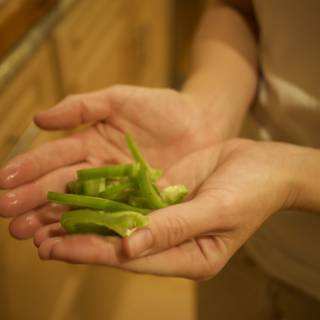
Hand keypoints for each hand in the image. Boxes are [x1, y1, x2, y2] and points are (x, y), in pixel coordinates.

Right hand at [0, 85, 218, 238]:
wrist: (201, 123)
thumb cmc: (163, 107)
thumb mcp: (120, 98)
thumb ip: (81, 106)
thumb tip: (38, 118)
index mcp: (90, 143)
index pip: (53, 159)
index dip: (28, 170)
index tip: (3, 183)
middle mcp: (99, 170)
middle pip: (60, 188)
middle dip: (32, 202)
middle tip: (7, 219)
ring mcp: (118, 189)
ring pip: (80, 207)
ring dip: (53, 220)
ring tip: (28, 235)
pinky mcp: (138, 202)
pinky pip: (111, 216)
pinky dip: (90, 228)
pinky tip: (69, 238)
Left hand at [30, 139, 298, 279]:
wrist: (263, 165)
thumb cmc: (250, 192)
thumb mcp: (217, 210)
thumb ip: (175, 228)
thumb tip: (128, 246)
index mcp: (189, 257)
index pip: (134, 259)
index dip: (95, 253)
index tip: (58, 249)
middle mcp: (172, 242)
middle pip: (120, 244)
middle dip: (81, 242)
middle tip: (41, 239)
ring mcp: (166, 219)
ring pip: (120, 222)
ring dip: (88, 221)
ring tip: (50, 221)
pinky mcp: (164, 196)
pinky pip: (130, 200)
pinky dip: (106, 200)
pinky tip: (82, 196)